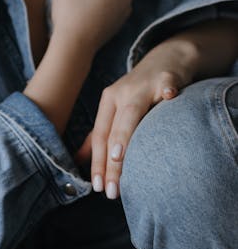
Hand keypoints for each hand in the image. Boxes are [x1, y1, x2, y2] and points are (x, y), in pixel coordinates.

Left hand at [74, 37, 197, 198]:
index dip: (97, 162)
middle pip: (113, 129)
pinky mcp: (168, 79)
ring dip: (125, 134)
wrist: (168, 58)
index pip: (99, 135)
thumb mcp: (117, 108)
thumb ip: (100, 134)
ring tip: (119, 156)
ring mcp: (145, 86)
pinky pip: (168, 86)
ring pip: (132, 112)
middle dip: (110, 161)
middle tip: (111, 190)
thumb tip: (78, 160)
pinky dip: (168, 91)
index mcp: (109, 101)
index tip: (97, 187)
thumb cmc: (141, 90)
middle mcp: (123, 93)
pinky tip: (170, 96)